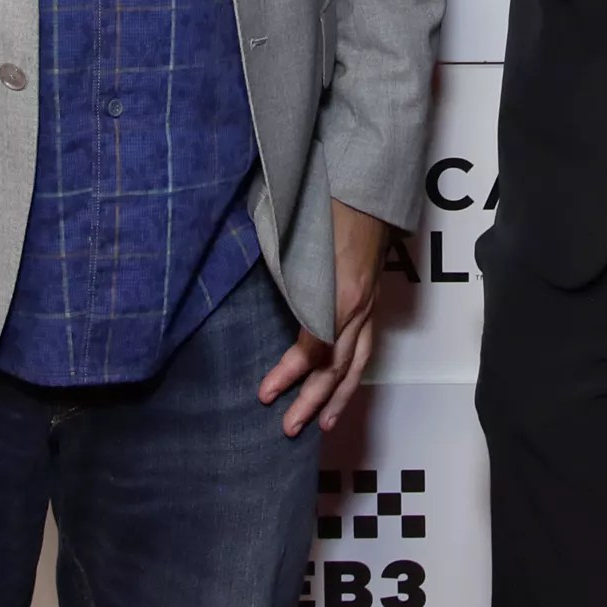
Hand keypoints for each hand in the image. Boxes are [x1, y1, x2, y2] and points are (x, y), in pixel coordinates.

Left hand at [258, 199, 390, 437]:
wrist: (369, 180)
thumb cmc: (328, 200)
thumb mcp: (294, 234)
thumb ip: (277, 271)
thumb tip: (233, 283)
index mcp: (339, 292)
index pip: (316, 349)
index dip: (290, 374)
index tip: (265, 393)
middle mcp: (359, 305)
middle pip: (338, 366)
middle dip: (313, 400)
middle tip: (288, 427)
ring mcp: (370, 302)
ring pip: (358, 362)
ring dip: (339, 397)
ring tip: (324, 425)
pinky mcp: (373, 296)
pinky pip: (366, 345)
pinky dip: (353, 372)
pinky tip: (342, 385)